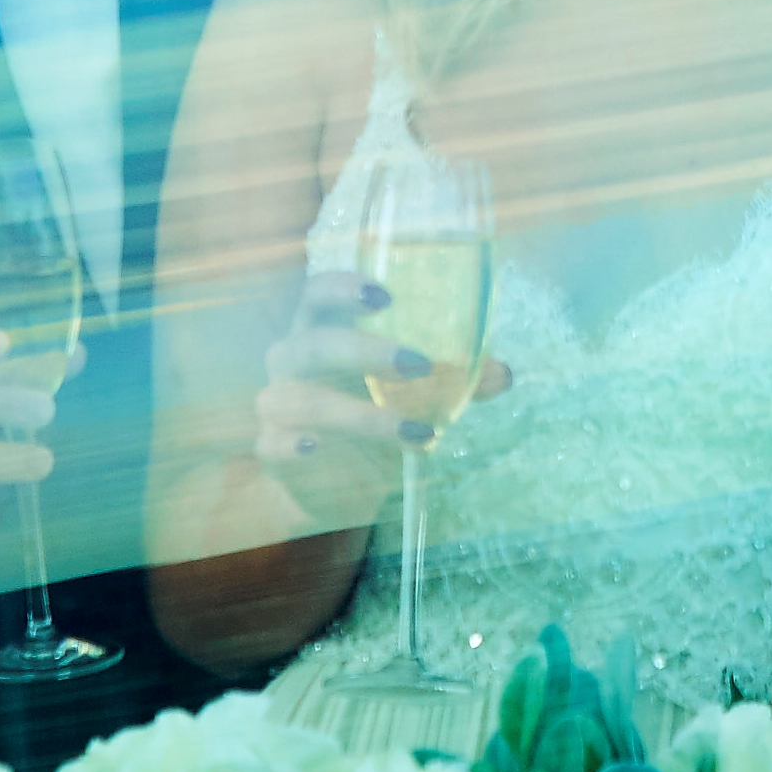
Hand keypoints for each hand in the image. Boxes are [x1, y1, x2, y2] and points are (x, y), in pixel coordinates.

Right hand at [249, 274, 506, 538]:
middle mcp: (291, 361)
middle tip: (420, 364)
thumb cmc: (371, 416)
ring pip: (300, 398)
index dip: (344, 288)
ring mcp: (276, 406)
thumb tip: (501, 372)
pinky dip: (292, 445)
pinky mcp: (270, 449)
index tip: (386, 296)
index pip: (319, 294)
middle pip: (313, 343)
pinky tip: (317, 449)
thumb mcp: (415, 395)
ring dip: (360, 414)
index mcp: (322, 331)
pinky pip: (272, 443)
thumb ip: (452, 379)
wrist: (333, 483)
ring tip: (417, 431)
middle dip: (365, 350)